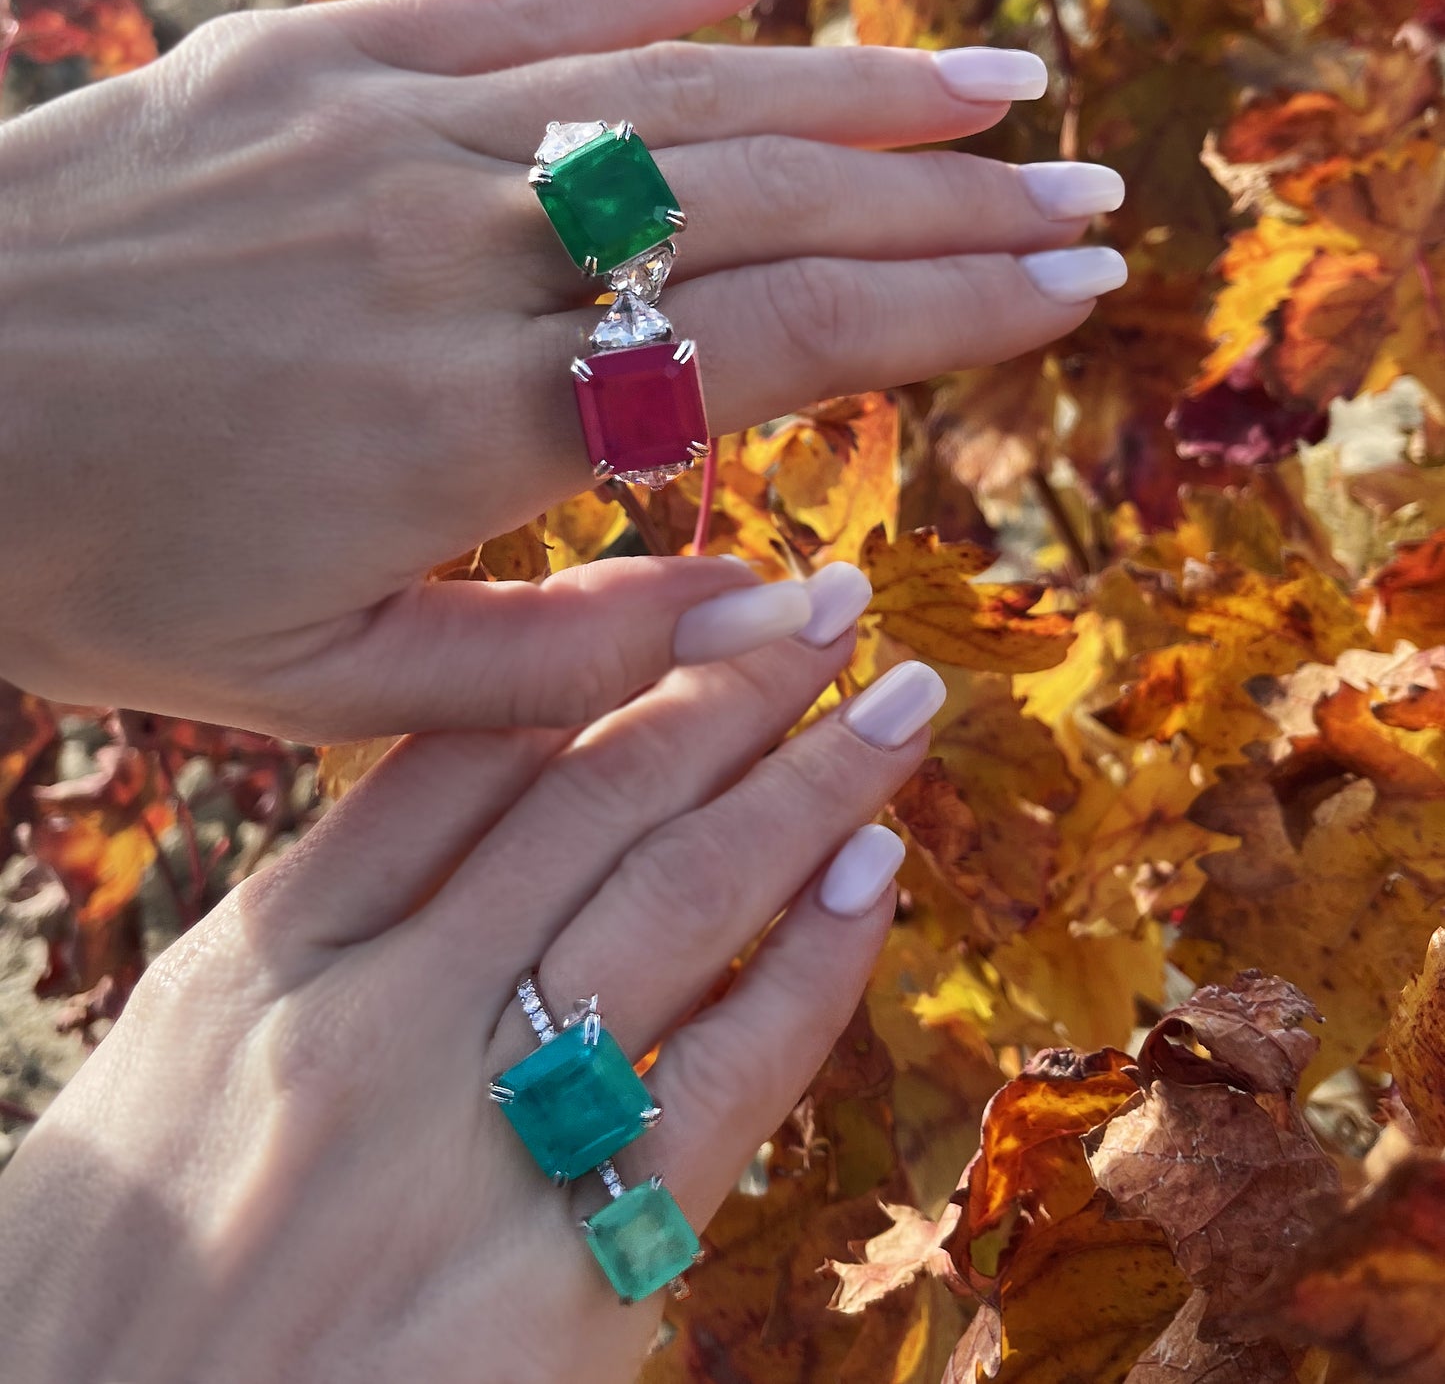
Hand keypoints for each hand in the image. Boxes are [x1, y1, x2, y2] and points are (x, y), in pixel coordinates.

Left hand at [0, 0, 1121, 740]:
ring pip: (672, 93)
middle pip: (763, 207)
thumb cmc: (95, 572)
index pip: (776, 344)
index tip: (1065, 290)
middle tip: (1086, 192)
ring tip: (994, 85)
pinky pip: (520, 0)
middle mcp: (462, 258)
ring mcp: (389, 137)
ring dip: (853, 88)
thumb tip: (770, 610)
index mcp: (476, 429)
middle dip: (948, 203)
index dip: (941, 312)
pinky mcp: (312, 63)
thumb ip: (566, 664)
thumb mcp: (330, 688)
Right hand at [0, 559, 941, 1383]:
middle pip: (596, 791)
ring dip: (806, 783)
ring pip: (678, 894)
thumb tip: (470, 809)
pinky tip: (872, 870)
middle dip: (733, 681)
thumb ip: (320, 933)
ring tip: (895, 701)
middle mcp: (377, 1019)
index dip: (607, 651)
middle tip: (831, 604)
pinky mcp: (565, 1272)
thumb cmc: (111, 1293)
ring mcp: (474, 1136)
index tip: (706, 600)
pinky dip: (812, 961)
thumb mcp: (171, 1069)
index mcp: (265, 959)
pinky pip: (725, 1074)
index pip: (468, 753)